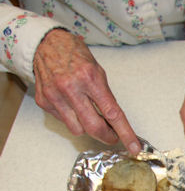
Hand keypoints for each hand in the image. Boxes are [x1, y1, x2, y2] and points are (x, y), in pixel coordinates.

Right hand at [33, 29, 139, 154]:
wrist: (45, 43)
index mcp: (90, 78)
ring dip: (88, 128)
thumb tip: (114, 122)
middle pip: (93, 127)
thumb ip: (105, 97)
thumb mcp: (98, 71)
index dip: (125, 133)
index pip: (112, 113)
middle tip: (114, 136)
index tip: (134, 147)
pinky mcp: (43, 102)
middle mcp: (70, 88)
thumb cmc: (75, 55)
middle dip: (107, 137)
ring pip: (78, 129)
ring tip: (89, 114)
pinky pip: (63, 122)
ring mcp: (54, 96)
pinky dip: (72, 119)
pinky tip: (72, 105)